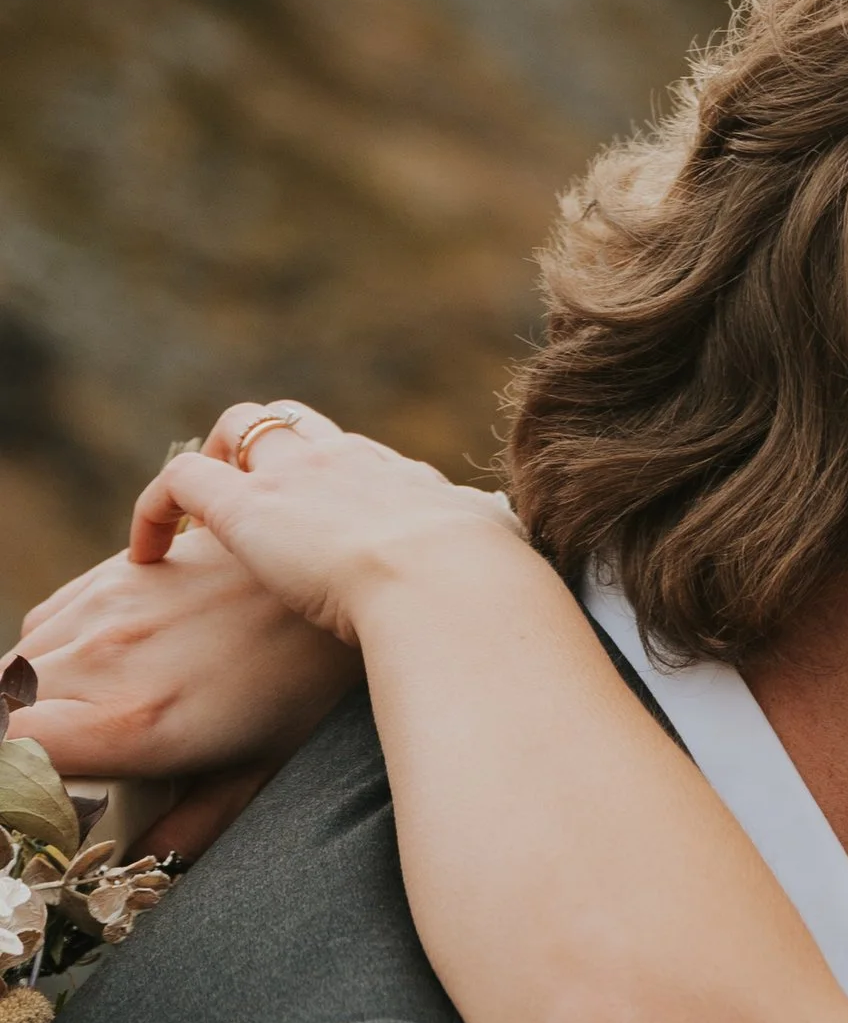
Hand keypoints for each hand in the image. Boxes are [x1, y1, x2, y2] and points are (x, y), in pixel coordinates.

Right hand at [16, 536, 352, 790]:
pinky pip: (44, 619)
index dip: (14, 779)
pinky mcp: (113, 574)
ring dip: (23, 700)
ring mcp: (104, 610)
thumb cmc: (307, 683)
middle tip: (54, 771)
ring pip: (17, 662)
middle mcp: (104, 661)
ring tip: (62, 730)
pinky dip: (44, 653)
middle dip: (17, 744)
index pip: (17, 748)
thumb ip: (196, 819)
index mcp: (134, 721)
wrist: (337, 570)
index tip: (34, 799)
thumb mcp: (263, 767)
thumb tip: (146, 860)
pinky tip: (78, 676)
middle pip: (6, 706)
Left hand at [128, 401, 520, 646]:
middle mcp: (350, 464)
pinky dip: (154, 507)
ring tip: (202, 521)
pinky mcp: (245, 509)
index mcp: (411, 485)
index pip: (363, 463)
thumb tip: (527, 593)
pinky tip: (146, 552)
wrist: (451, 586)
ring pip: (242, 428)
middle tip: (256, 507)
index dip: (336, 487)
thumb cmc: (490, 596)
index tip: (327, 530)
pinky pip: (181, 480)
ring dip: (220, 461)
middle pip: (298, 426)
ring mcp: (296, 480)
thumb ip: (506, 578)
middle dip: (271, 452)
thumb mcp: (508, 579)